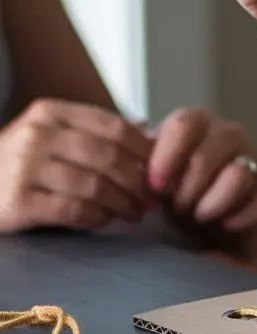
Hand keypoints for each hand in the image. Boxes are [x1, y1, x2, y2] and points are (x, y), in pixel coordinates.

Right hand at [0, 99, 151, 232]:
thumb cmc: (22, 164)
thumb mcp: (52, 136)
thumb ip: (96, 134)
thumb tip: (153, 136)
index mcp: (51, 112)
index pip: (113, 126)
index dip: (144, 150)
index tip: (161, 170)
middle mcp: (37, 135)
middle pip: (108, 157)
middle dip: (138, 182)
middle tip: (151, 200)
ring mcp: (24, 168)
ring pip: (95, 187)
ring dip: (122, 204)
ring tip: (133, 214)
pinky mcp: (19, 202)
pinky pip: (74, 211)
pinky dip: (97, 218)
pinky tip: (104, 221)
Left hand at [147, 108, 256, 253]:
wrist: (208, 226)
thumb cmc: (177, 192)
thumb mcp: (155, 177)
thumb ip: (144, 165)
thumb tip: (136, 165)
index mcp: (196, 123)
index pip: (184, 124)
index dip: (167, 156)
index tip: (154, 186)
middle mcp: (228, 134)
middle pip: (208, 153)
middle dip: (188, 187)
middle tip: (177, 208)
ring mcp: (253, 159)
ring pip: (236, 175)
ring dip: (211, 203)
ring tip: (200, 216)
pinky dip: (238, 217)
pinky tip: (225, 225)